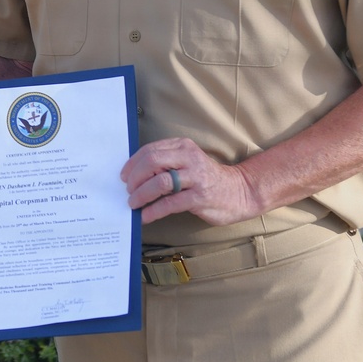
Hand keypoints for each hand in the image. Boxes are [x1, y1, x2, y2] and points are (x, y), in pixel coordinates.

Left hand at [120, 137, 257, 226]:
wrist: (239, 191)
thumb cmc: (207, 177)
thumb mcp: (187, 161)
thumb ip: (166, 161)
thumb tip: (135, 173)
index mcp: (183, 146)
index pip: (150, 150)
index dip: (133, 163)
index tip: (123, 176)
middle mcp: (189, 158)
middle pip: (152, 162)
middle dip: (135, 177)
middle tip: (128, 190)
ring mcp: (196, 177)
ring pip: (160, 182)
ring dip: (141, 194)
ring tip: (133, 203)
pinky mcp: (199, 198)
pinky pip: (170, 203)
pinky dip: (153, 210)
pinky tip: (145, 215)